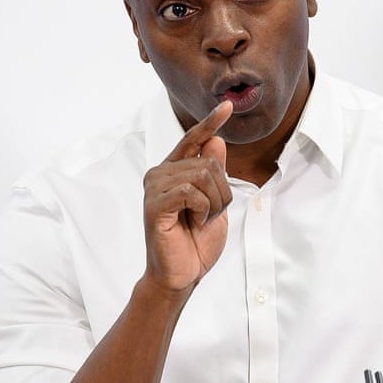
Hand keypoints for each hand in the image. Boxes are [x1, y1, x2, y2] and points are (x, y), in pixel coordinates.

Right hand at [142, 100, 232, 291]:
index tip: (228, 106)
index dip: (210, 122)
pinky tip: (194, 222)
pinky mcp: (154, 204)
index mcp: (173, 171)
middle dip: (222, 192)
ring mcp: (154, 188)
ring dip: (214, 203)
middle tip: (209, 215)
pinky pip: (191, 191)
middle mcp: (160, 173)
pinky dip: (203, 208)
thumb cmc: (195, 243)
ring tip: (201, 220)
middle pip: (209, 162)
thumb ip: (214, 173)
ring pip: (203, 175)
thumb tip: (216, 140)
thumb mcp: (215, 203)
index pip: (193, 140)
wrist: (182, 275)